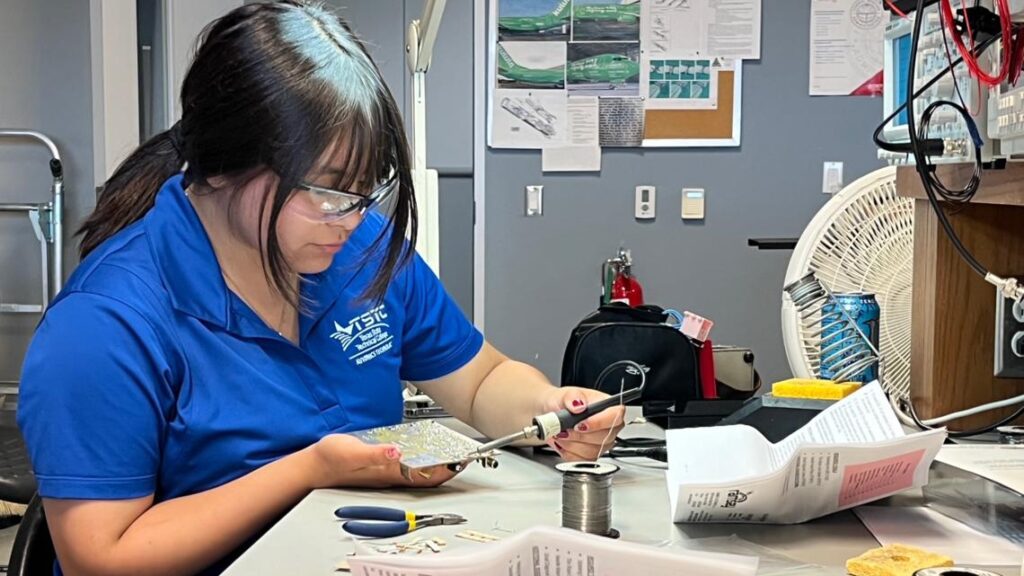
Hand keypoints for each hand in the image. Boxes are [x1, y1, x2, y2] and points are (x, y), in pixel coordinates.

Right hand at [306, 434, 460, 488]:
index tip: (462, 460)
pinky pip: (407, 466)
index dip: (445, 469)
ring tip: (451, 456)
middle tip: (464, 458)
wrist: (313, 467)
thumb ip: (375, 453)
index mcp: (388, 472)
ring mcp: (386, 472)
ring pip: (418, 472)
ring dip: (436, 466)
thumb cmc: (331, 460)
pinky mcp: (380, 466)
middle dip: (447, 468)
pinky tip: (423, 455)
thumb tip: (397, 451)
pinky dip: (421, 461)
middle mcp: (390, 475)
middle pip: (426, 476)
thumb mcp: (352, 451)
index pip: (424, 475)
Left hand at [539, 387, 625, 460]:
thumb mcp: (564, 394)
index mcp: (607, 406)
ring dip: (571, 445)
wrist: (551, 414)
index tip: (580, 424)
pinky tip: (563, 443)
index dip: (599, 422)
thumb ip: (572, 397)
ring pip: (593, 452)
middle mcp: (608, 425)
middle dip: (579, 435)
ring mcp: (602, 442)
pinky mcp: (592, 455)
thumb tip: (579, 405)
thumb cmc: (562, 402)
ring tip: (560, 434)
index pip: (616, 416)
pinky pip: (583, 461)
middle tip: (563, 428)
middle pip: (605, 437)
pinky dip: (568, 453)